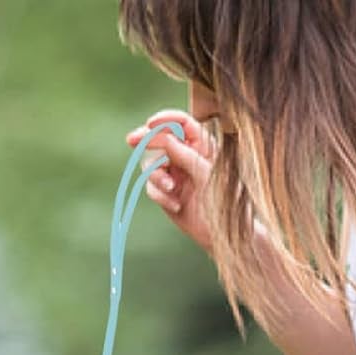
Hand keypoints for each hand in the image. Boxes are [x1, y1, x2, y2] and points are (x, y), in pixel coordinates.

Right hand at [126, 109, 216, 254]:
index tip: (150, 124)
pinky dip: (160, 195)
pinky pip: (152, 188)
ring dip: (157, 176)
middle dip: (146, 139)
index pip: (181, 123)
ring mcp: (175, 175)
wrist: (223, 234)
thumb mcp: (207, 174)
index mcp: (202, 145)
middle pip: (160, 139)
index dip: (165, 120)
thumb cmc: (224, 201)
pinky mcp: (167, 194)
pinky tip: (176, 205)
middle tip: (131, 139)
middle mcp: (186, 157)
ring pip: (152, 165)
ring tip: (170, 189)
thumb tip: (164, 139)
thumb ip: (186, 156)